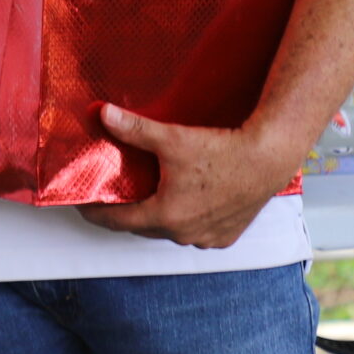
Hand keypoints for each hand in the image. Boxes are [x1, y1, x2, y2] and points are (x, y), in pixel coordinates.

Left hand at [79, 104, 297, 248]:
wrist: (268, 158)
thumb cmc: (223, 151)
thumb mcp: (172, 138)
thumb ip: (134, 129)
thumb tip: (104, 114)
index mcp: (165, 215)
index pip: (117, 221)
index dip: (97, 212)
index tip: (85, 205)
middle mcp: (184, 234)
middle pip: (143, 226)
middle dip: (127, 212)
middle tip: (116, 194)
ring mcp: (206, 238)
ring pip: (171, 231)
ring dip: (159, 217)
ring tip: (151, 195)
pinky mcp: (225, 237)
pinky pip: (196, 233)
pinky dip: (186, 221)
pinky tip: (185, 203)